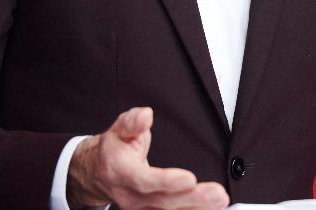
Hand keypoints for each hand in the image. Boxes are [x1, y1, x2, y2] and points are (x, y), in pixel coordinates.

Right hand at [67, 106, 228, 209]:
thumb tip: (146, 115)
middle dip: (193, 198)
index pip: (145, 180)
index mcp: (122, 173)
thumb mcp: (119, 129)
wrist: (96, 174)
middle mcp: (131, 196)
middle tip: (218, 194)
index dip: (167, 181)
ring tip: (220, 202)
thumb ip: (133, 122)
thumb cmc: (114, 149)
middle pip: (164, 201)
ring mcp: (140, 209)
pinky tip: (212, 209)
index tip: (190, 179)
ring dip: (197, 208)